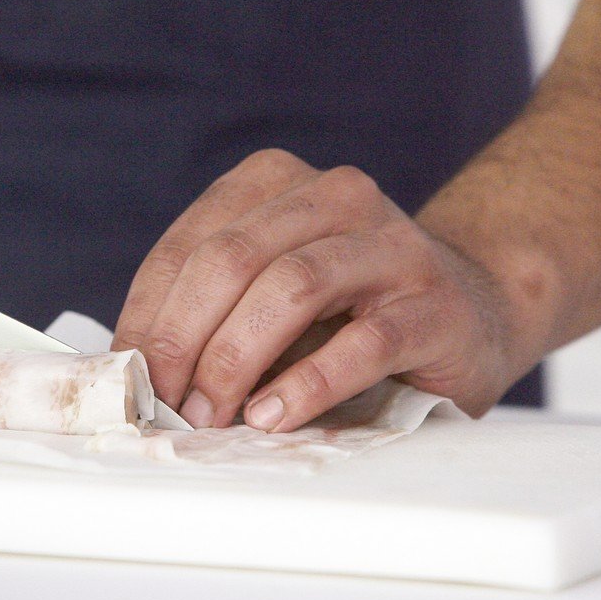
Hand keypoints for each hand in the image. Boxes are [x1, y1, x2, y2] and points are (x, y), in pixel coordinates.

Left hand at [112, 149, 524, 428]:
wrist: (475, 311)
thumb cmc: (350, 311)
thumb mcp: (270, 294)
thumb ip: (211, 312)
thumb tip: (129, 370)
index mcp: (279, 183)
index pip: (190, 243)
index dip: (149, 314)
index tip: (125, 377)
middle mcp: (337, 197)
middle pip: (232, 258)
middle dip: (183, 339)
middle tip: (164, 405)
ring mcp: (391, 247)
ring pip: (292, 287)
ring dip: (235, 360)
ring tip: (211, 415)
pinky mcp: (434, 306)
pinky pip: (362, 341)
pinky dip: (307, 384)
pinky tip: (272, 416)